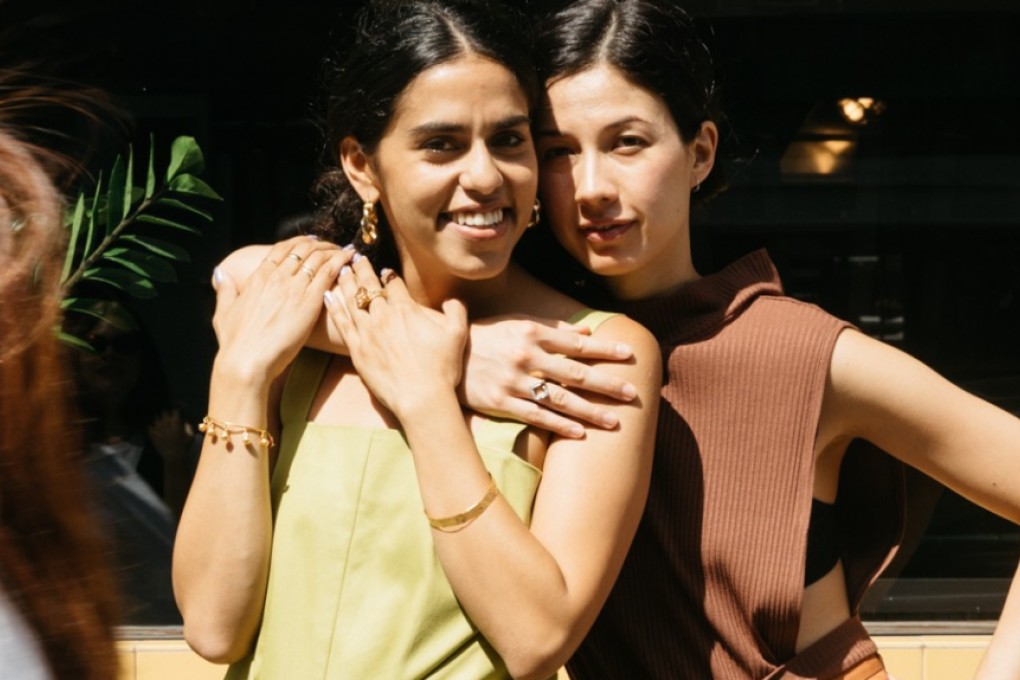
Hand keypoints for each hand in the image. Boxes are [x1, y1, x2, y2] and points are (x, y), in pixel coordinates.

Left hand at [148, 408, 193, 463]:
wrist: (173, 456)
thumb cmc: (183, 446)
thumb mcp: (189, 436)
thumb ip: (188, 428)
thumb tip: (185, 422)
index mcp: (175, 424)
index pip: (175, 413)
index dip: (176, 411)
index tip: (177, 411)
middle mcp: (166, 424)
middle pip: (164, 414)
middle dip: (166, 413)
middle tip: (168, 414)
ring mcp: (158, 429)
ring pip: (156, 419)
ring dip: (158, 418)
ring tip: (159, 419)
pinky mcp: (153, 435)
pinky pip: (149, 428)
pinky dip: (150, 427)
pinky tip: (151, 427)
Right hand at [211, 236, 349, 384]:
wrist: (247, 360)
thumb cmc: (235, 342)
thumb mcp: (224, 311)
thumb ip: (226, 290)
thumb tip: (220, 274)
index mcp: (258, 278)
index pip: (281, 250)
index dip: (297, 243)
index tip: (310, 241)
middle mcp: (277, 277)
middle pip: (302, 250)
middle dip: (319, 244)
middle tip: (331, 246)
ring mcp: (294, 287)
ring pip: (317, 257)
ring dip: (333, 250)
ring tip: (344, 251)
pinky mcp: (310, 301)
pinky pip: (328, 272)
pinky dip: (340, 261)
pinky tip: (349, 258)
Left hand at [323, 256, 466, 417]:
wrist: (421, 397)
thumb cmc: (441, 368)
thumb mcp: (458, 334)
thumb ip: (456, 311)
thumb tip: (451, 301)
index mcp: (406, 309)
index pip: (394, 284)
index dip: (389, 275)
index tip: (385, 270)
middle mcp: (383, 316)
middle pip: (369, 287)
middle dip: (362, 269)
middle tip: (355, 257)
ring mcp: (368, 332)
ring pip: (352, 300)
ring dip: (346, 283)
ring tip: (342, 270)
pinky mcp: (357, 349)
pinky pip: (342, 323)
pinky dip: (334, 307)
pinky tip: (328, 295)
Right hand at [460, 316, 637, 437]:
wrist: (442, 354)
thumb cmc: (485, 336)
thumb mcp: (516, 323)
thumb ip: (552, 328)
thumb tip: (586, 332)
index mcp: (532, 334)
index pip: (577, 344)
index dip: (605, 350)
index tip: (629, 355)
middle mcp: (526, 357)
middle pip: (575, 373)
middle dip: (607, 383)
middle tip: (632, 393)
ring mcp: (514, 382)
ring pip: (560, 399)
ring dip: (590, 411)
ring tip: (615, 421)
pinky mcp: (501, 402)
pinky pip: (536, 417)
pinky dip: (559, 426)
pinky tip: (580, 434)